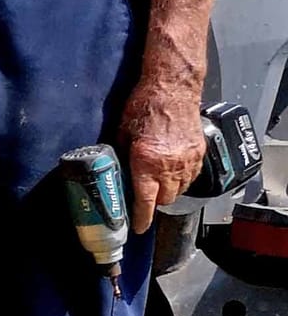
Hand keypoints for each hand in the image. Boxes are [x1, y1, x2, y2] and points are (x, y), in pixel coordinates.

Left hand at [117, 74, 206, 232]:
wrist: (173, 88)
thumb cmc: (143, 106)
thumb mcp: (122, 133)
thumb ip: (121, 157)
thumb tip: (115, 174)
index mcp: (147, 162)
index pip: (146, 201)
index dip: (142, 218)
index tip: (138, 227)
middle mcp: (170, 166)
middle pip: (165, 200)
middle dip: (154, 202)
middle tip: (142, 195)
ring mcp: (188, 161)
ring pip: (180, 190)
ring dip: (168, 191)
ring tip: (156, 182)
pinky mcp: (200, 154)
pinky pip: (191, 178)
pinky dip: (181, 180)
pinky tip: (171, 171)